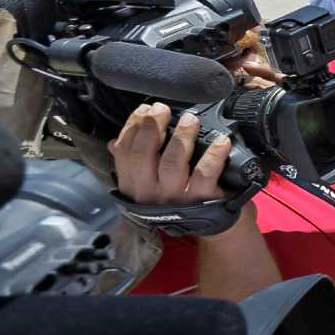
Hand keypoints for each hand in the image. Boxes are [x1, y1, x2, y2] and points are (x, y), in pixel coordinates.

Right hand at [110, 103, 230, 204]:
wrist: (212, 225)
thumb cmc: (179, 197)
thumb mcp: (150, 183)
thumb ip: (133, 163)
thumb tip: (113, 142)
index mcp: (133, 186)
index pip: (124, 152)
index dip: (133, 127)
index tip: (144, 109)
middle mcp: (150, 193)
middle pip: (143, 156)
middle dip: (151, 128)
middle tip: (162, 108)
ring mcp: (175, 197)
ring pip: (172, 163)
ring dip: (181, 137)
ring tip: (190, 120)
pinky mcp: (202, 200)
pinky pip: (205, 174)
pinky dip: (213, 155)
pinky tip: (221, 141)